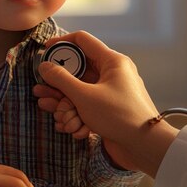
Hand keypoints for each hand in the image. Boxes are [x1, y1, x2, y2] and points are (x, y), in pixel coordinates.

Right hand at [34, 31, 178, 176]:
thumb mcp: (84, 96)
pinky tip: (73, 129)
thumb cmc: (118, 116)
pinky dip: (79, 116)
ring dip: (66, 105)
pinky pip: (89, 106)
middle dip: (58, 85)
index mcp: (112, 61)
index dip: (61, 43)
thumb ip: (61, 79)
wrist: (145, 146)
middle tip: (41, 92)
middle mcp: (113, 73)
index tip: (44, 51)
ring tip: (56, 117)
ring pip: (81, 92)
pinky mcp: (110, 109)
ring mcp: (112, 92)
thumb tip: (45, 66)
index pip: (83, 41)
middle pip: (78, 71)